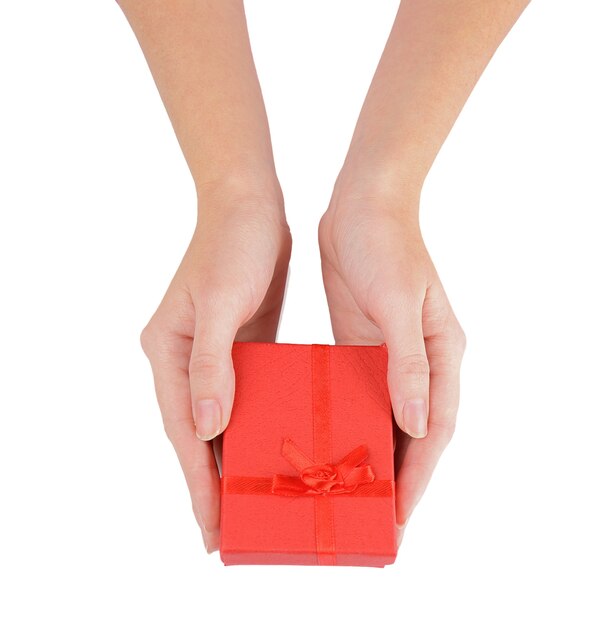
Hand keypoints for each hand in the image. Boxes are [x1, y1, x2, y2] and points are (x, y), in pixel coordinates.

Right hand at [140, 187, 290, 552]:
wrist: (249, 206)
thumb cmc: (233, 245)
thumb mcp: (223, 303)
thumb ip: (212, 365)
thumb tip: (206, 428)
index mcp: (169, 352)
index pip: (184, 430)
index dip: (197, 481)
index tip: (211, 527)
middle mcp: (185, 360)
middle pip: (197, 434)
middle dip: (211, 482)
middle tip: (229, 532)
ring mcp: (212, 355)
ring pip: (219, 421)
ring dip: (231, 459)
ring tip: (251, 501)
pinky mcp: (238, 348)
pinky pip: (242, 398)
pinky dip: (251, 427)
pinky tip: (269, 448)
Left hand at [318, 179, 465, 541]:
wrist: (361, 205)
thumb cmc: (389, 246)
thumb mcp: (399, 304)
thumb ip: (408, 365)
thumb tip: (417, 423)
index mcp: (441, 355)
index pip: (435, 430)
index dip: (418, 476)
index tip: (399, 518)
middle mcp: (419, 364)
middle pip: (411, 434)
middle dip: (395, 479)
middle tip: (370, 524)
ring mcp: (388, 357)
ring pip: (382, 420)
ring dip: (369, 456)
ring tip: (344, 496)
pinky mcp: (360, 347)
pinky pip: (356, 396)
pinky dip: (347, 424)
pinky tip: (326, 445)